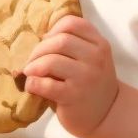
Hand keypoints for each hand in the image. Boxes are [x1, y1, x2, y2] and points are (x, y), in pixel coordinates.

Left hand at [19, 15, 119, 137]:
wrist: (107, 114)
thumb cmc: (91, 83)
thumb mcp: (91, 58)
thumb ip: (74, 44)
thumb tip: (40, 36)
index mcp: (99, 44)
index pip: (71, 23)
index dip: (53, 29)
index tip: (46, 41)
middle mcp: (96, 58)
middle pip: (59, 41)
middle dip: (39, 49)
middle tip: (32, 60)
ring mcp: (86, 77)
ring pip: (51, 61)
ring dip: (33, 66)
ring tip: (29, 72)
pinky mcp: (73, 96)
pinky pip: (46, 84)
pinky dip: (33, 83)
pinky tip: (32, 86)